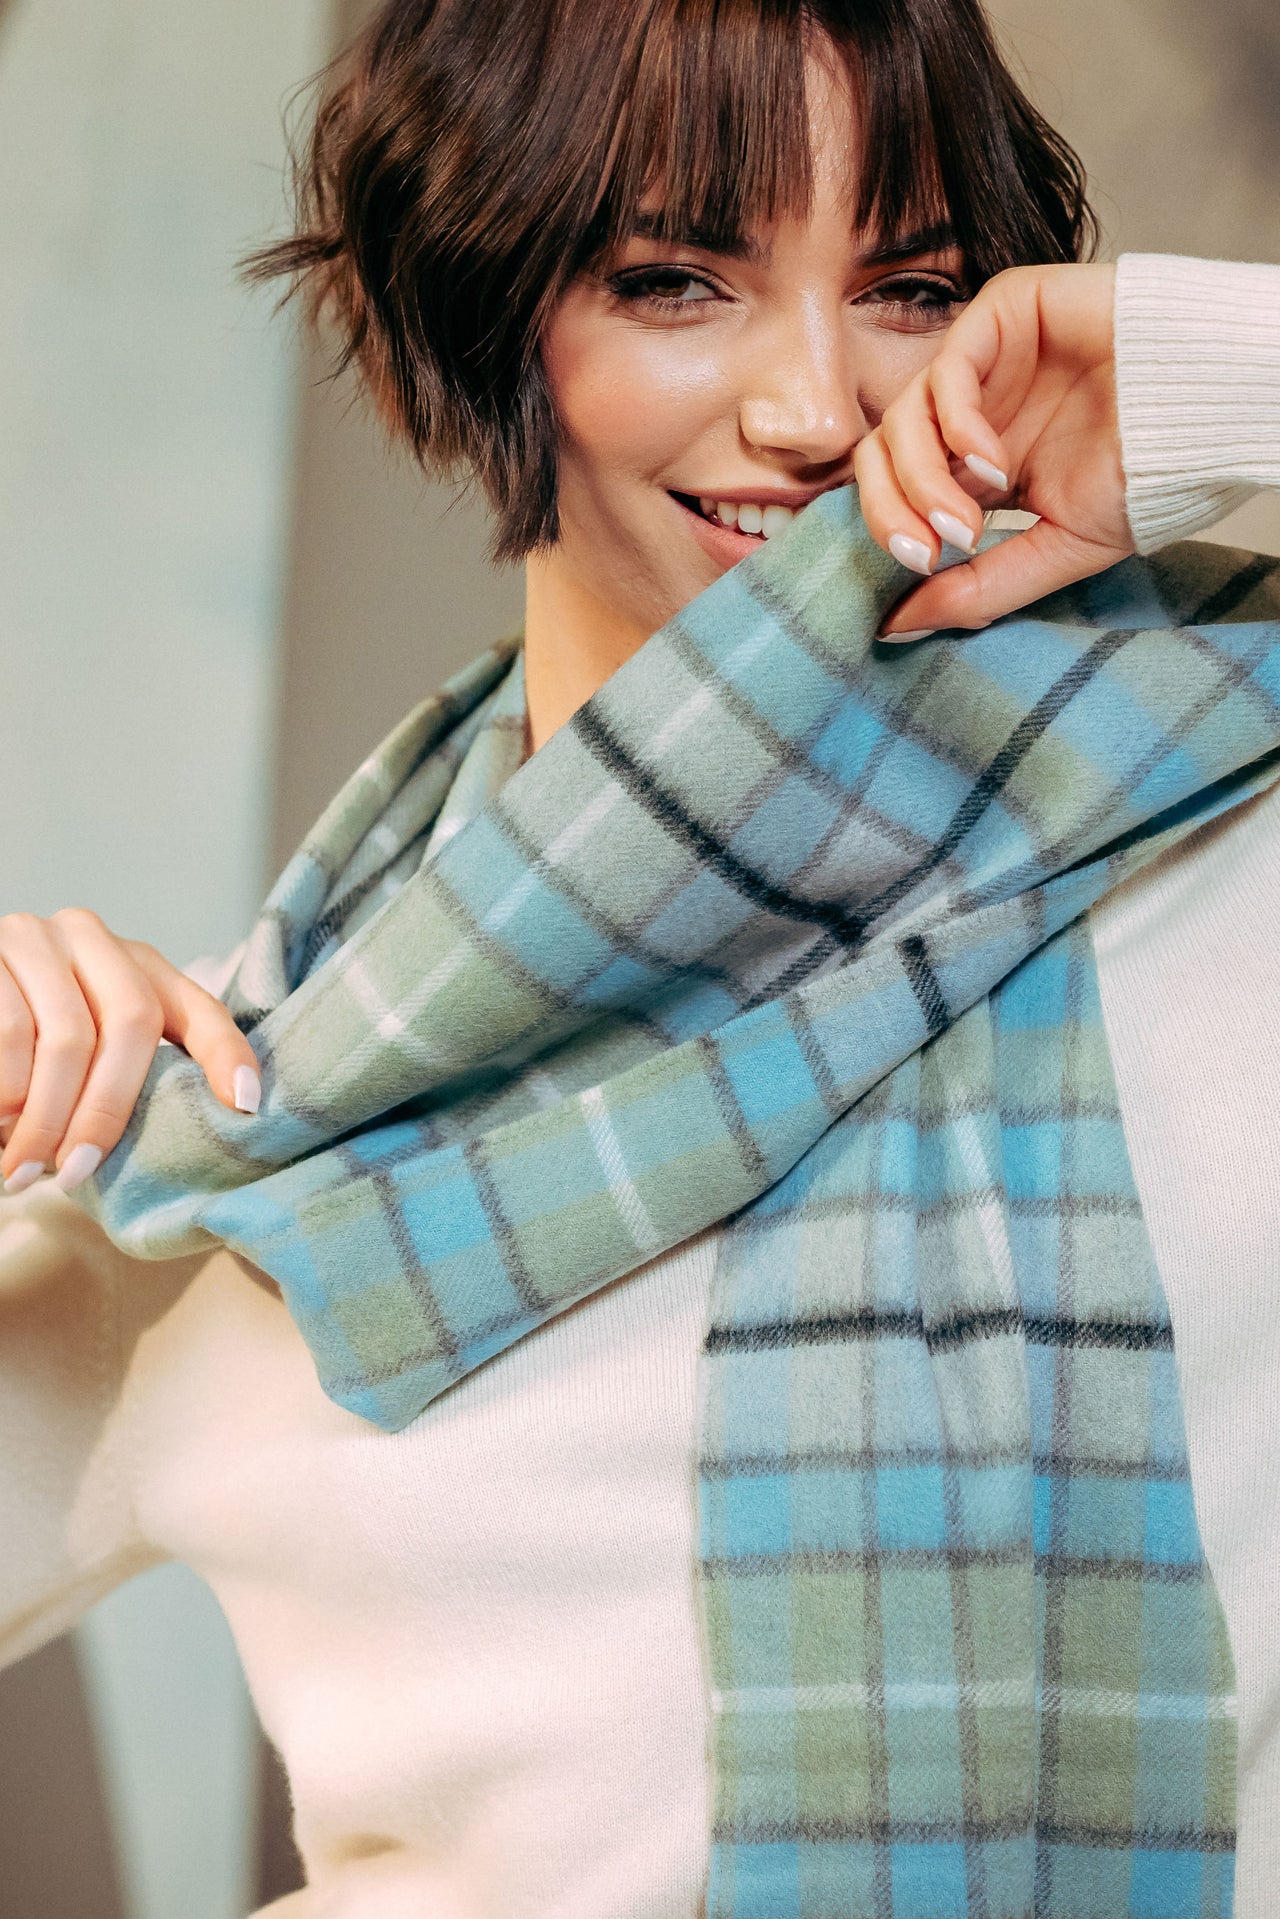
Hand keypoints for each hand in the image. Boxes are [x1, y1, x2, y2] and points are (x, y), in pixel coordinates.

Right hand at [0, 910, 260, 1196]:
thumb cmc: (31, 1046)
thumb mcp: (90, 1048)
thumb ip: (138, 1071)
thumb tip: (221, 1122)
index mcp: (134, 961)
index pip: (196, 1007)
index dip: (227, 1054)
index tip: (245, 1107)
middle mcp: (89, 936)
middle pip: (129, 1022)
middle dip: (105, 1110)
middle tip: (77, 1172)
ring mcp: (34, 937)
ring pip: (64, 1038)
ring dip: (45, 1117)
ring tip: (25, 1168)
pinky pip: (8, 1034)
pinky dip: (8, 1094)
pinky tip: (2, 1128)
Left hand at [854, 262, 1131, 638]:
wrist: (1214, 415)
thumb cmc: (1151, 476)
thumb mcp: (1056, 550)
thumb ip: (976, 588)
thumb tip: (893, 628)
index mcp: (978, 463)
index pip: (896, 489)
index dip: (891, 529)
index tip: (920, 571)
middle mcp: (972, 410)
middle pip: (880, 453)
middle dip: (890, 510)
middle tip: (928, 551)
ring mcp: (985, 360)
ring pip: (904, 415)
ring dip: (924, 480)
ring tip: (969, 521)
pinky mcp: (1004, 312)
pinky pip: (948, 368)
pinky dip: (956, 426)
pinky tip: (993, 464)